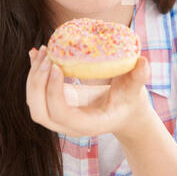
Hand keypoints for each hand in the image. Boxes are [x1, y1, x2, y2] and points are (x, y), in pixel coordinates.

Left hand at [26, 45, 151, 138]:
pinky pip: (37, 92)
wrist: (123, 111)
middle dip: (38, 84)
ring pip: (34, 103)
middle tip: (47, 56)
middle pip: (40, 112)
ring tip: (42, 51)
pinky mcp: (56, 103)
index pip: (61, 114)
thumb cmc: (130, 100)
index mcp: (88, 124)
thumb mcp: (136, 90)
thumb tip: (143, 62)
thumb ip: (139, 78)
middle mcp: (69, 124)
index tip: (57, 66)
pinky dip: (33, 73)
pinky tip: (36, 53)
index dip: (54, 92)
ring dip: (33, 77)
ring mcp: (60, 116)